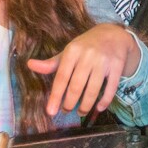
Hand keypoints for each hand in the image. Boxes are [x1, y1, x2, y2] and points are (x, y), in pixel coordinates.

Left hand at [27, 23, 141, 115]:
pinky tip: (99, 108)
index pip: (61, 78)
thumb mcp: (68, 52)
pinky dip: (104, 101)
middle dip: (70, 103)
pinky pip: (110, 88)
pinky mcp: (117, 66)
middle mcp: (87, 56)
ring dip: (85, 105)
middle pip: (76, 86)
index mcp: (72, 51)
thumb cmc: (86, 46)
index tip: (50, 111)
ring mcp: (103, 61)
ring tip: (81, 112)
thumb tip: (30, 65)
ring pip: (93, 90)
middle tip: (66, 111)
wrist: (113, 34)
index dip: (55, 96)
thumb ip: (51, 63)